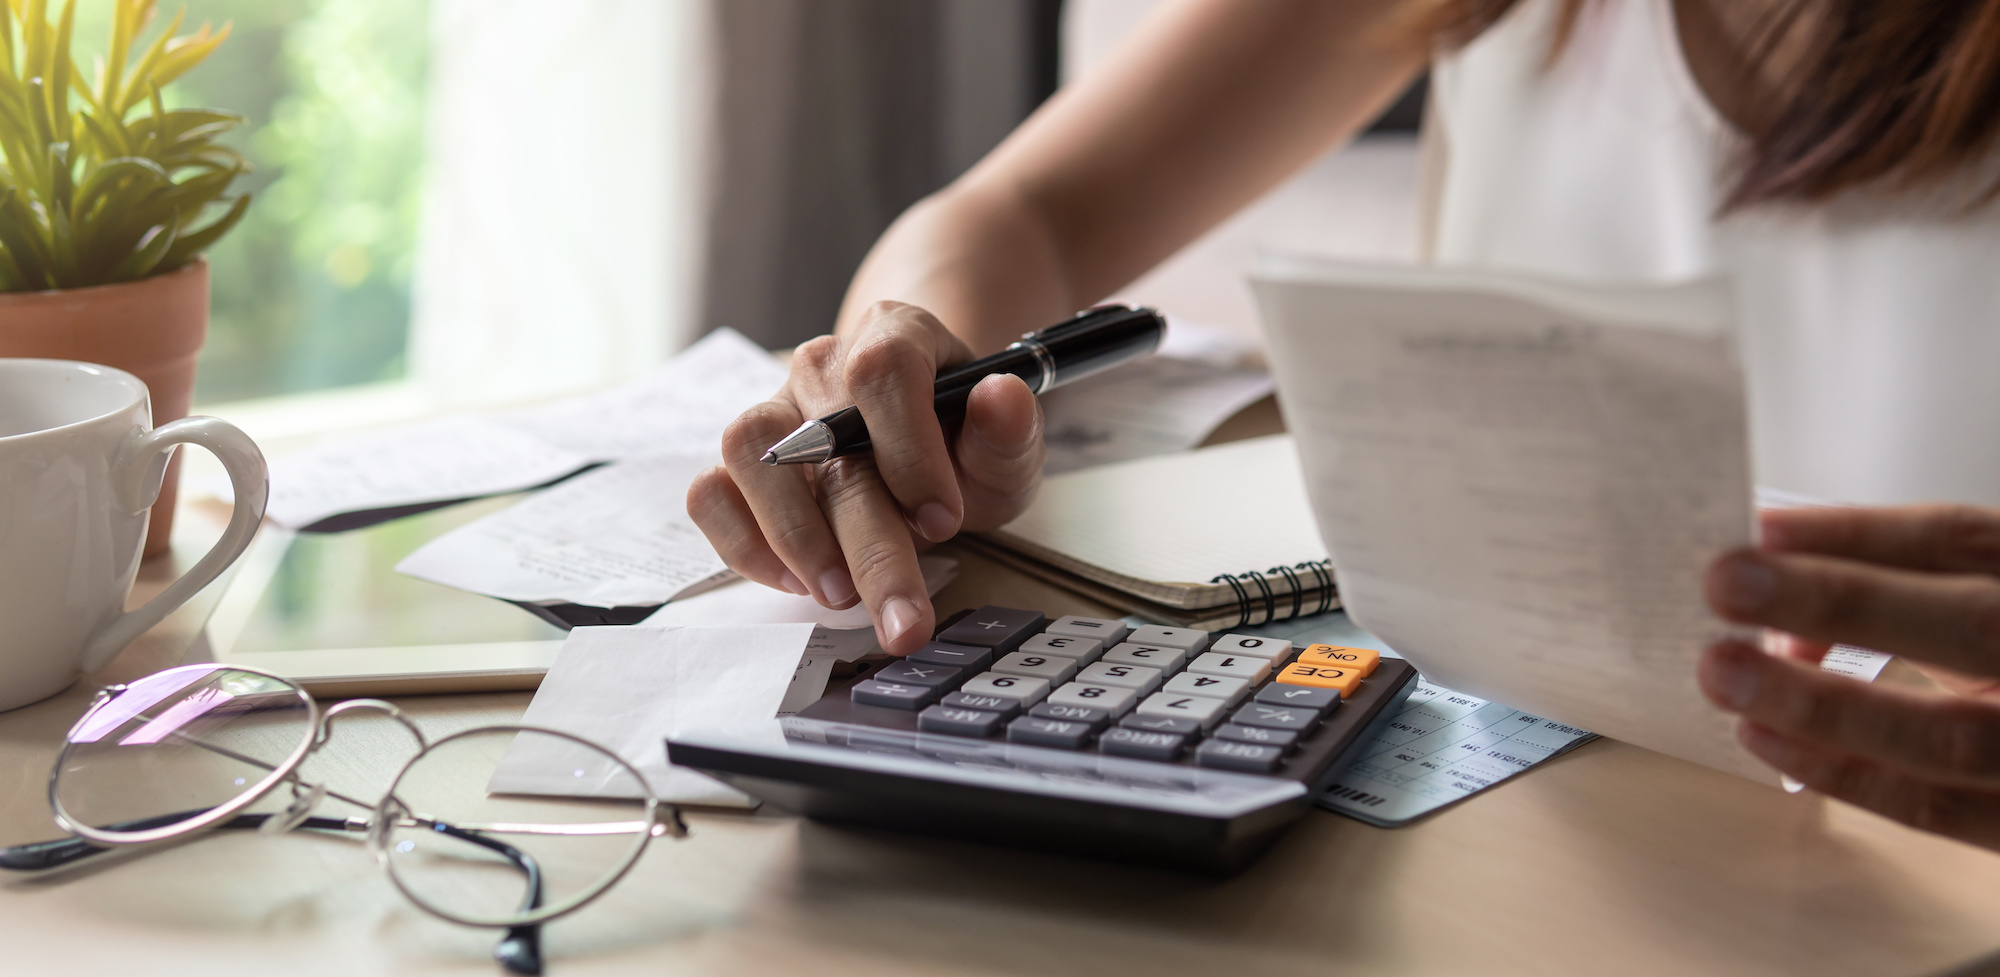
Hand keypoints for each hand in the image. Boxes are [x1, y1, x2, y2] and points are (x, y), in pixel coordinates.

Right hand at [688, 302, 1045, 654]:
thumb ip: (1010, 429)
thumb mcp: (1005, 446)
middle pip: (824, 437)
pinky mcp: (740, 462)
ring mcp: (774, 410)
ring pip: (749, 453)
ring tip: (840, 594)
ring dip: (794, 536)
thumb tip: (1000, 398)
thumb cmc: (961, 445)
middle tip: (904, 617)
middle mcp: (823, 366)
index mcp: (896, 335)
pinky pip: (711, 493)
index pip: (883, 368)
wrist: (923, 450)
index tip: (943, 520)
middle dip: (870, 544)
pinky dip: (744, 544)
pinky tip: (797, 581)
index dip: (910, 448)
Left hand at [1699, 504, 1999, 848]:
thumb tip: (1779, 616)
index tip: (1762, 528)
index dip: (1862, 531)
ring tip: (1725, 672)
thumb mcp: (1980, 602)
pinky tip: (1765, 737)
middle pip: (1973, 624)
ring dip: (1822, 703)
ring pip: (1949, 735)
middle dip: (1842, 601)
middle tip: (1726, 584)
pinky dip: (1841, 771)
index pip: (1967, 540)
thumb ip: (1903, 596)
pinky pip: (1934, 808)